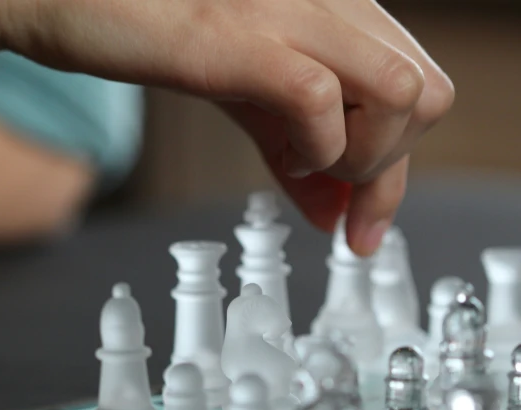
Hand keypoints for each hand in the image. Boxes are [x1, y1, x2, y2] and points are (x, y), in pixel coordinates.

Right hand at [0, 0, 453, 254]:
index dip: (395, 170)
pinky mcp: (238, 38)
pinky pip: (320, 99)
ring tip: (301, 172)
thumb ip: (291, 149)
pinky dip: (314, 148)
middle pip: (428, 96)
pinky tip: (278, 157)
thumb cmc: (145, 34)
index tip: (360, 224)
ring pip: (401, 95)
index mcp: (331, 10)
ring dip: (360, 161)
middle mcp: (325, 2)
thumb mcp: (241, 98)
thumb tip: (332, 211)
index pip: (414, 91)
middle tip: (335, 206)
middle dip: (389, 171)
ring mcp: (287, 15)